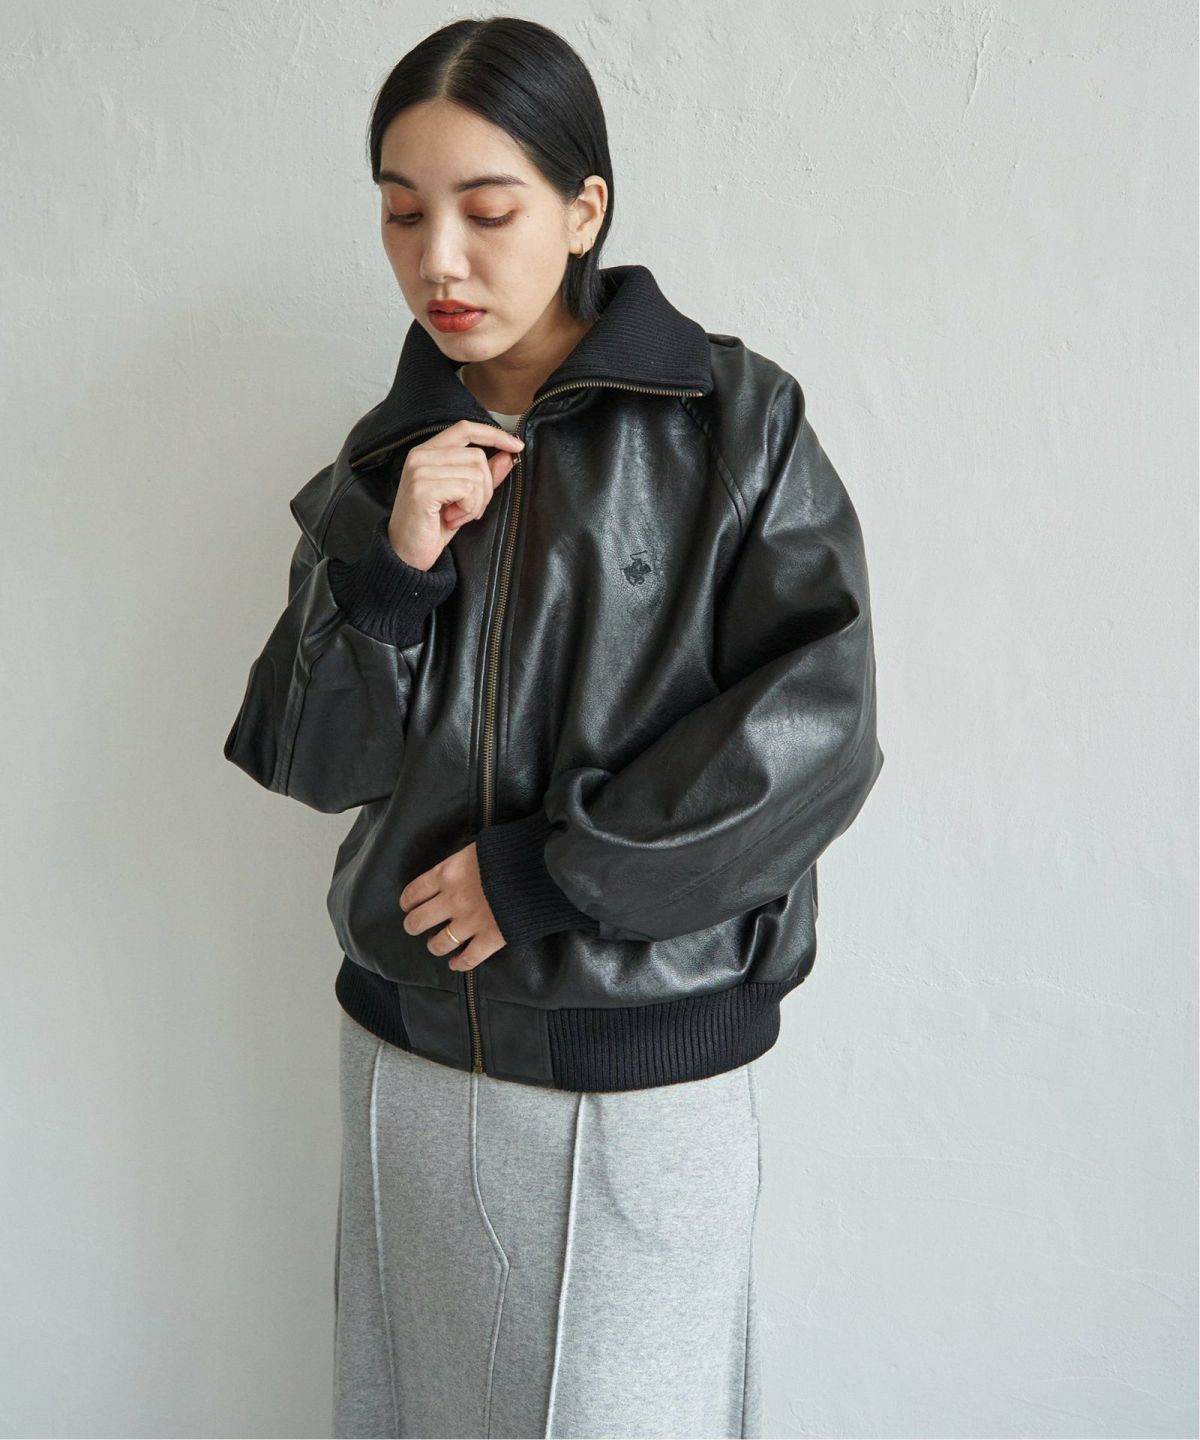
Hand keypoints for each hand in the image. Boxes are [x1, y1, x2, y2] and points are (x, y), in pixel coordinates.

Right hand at [388, 420, 523, 569]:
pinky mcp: (423, 488)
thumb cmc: (432, 526)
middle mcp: (420, 455)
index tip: (516, 445)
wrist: (407, 555)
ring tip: (457, 515)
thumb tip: (508, 456)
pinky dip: (468, 509)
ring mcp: (419, 470)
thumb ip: (484, 475)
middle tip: (469, 510)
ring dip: (475, 502)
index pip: (465, 429)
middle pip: (477, 456)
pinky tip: (451, 519)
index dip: (494, 434)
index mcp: (428, 452)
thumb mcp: (464, 498)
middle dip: (485, 488)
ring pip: (475, 474)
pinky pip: (467, 490)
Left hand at [398, 841, 506, 970]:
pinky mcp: (490, 938)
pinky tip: (455, 963)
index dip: (408, 902)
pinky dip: (459, 964)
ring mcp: (470, 922)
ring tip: (436, 944)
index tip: (408, 905)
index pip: (414, 892)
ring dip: (435, 945)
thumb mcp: (479, 848)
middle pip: (418, 921)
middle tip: (416, 927)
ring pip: (439, 943)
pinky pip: (468, 959)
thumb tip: (462, 867)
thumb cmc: (512, 851)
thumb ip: (463, 862)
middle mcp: (452, 899)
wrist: (541, 867)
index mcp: (448, 874)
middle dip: (413, 926)